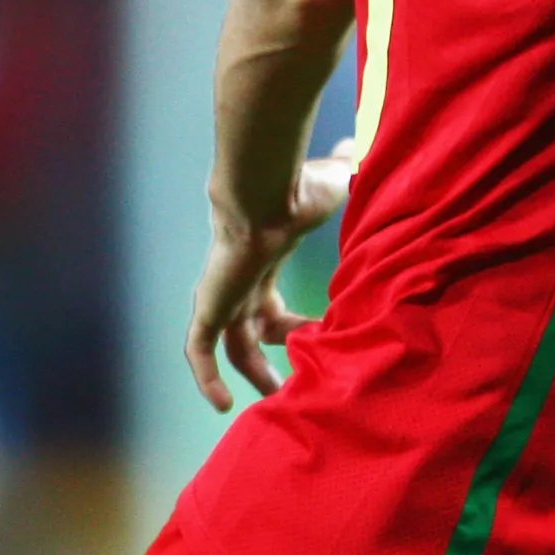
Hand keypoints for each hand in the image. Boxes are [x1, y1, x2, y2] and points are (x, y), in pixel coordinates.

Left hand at [184, 137, 357, 411]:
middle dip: (269, 360)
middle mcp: (239, 282)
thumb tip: (353, 147)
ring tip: (270, 403)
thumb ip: (341, 172)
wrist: (266, 196)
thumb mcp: (332, 186)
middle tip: (291, 388)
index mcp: (261, 263)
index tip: (317, 339)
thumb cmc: (299, 191)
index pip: (270, 304)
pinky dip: (207, 379)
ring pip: (231, 348)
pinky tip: (221, 407)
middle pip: (250, 332)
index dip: (292, 325)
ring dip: (250, 374)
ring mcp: (222, 296)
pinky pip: (200, 352)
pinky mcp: (208, 307)